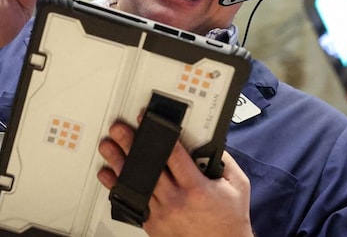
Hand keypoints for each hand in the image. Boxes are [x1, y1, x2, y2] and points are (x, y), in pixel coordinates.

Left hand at [97, 122, 253, 236]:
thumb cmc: (230, 222)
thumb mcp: (237, 186)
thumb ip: (224, 161)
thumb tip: (210, 143)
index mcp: (197, 187)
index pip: (173, 154)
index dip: (158, 134)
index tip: (147, 121)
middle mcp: (177, 200)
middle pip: (148, 166)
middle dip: (131, 145)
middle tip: (119, 130)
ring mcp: (163, 213)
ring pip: (136, 183)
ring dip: (120, 164)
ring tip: (108, 149)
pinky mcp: (154, 225)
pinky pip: (133, 203)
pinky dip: (118, 189)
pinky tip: (109, 177)